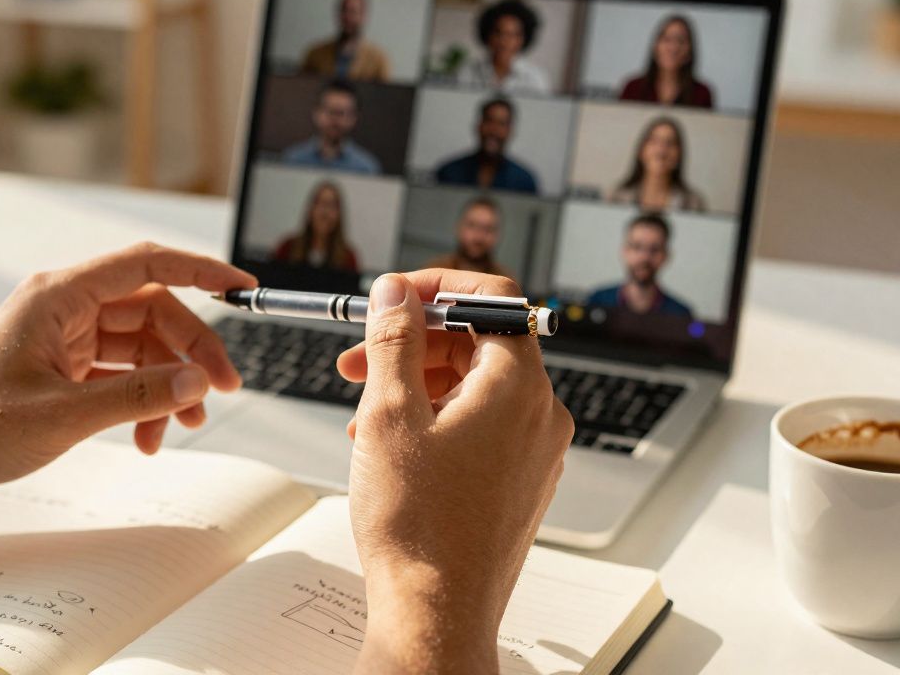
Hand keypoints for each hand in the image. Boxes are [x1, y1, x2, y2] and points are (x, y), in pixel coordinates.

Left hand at [0, 242, 255, 498]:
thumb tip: (195, 382)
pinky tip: (147, 437)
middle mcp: (64, 308)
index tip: (243, 287)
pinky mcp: (62, 370)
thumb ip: (136, 396)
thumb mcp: (62, 415)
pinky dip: (143, 402)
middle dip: (191, 350)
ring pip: (142, 346)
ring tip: (183, 425)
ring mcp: (63, 339)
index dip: (201, 271)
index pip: (147, 264)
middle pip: (153, 311)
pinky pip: (122, 373)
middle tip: (219, 391)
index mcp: (58, 295)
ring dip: (169, 383)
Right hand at [337, 271, 572, 671]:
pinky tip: (389, 442)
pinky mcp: (519, 482)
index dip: (438, 285)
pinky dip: (435, 418)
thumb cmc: (418, 527)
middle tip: (359, 355)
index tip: (395, 294)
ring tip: (362, 407)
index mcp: (519, 386)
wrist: (436, 613)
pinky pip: (480, 426)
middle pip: (479, 342)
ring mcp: (534, 452)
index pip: (493, 298)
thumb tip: (397, 292)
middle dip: (414, 340)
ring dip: (416, 382)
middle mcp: (540, 414)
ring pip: (475, 387)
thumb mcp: (390, 414)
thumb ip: (394, 339)